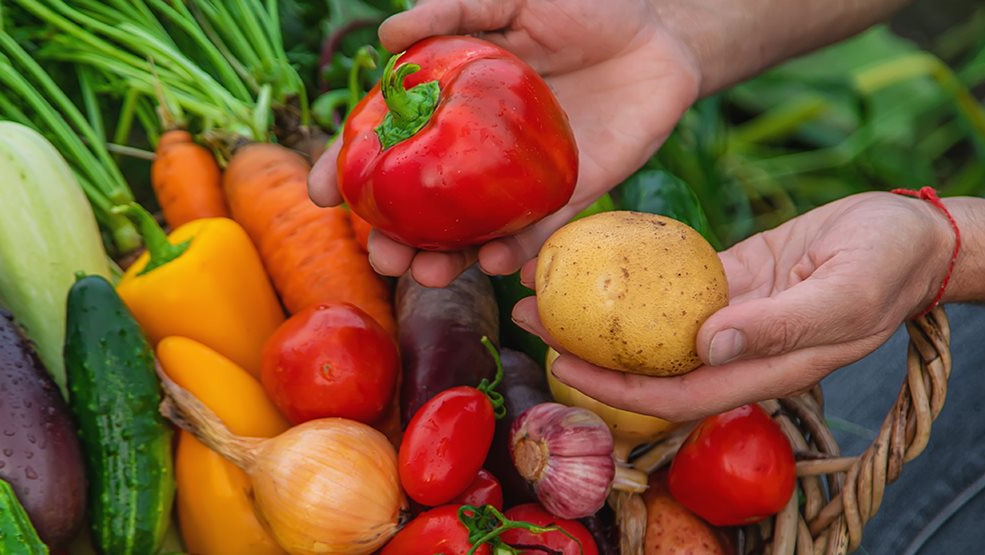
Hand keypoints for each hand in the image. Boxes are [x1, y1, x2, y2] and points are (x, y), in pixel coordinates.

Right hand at [308, 0, 701, 286]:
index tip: (322, 197)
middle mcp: (479, 152)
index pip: (391, 144)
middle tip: (381, 258)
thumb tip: (388, 37)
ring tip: (428, 274)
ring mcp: (523, 178)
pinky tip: (497, 262)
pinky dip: (518, 252)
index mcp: (451, 106)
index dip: (352, 170)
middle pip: (426, 205)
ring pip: (476, 230)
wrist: (662, 32)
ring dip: (449, 258)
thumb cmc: (583, 6)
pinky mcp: (573, 193)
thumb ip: (455, 12)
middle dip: (396, 239)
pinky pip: (541, 231)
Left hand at [512, 192, 958, 421]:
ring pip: (650, 323)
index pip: (673, 396)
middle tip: (526, 316)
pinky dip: (630, 274)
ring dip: (597, 311)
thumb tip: (706, 346)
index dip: (614, 389)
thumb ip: (777, 327)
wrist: (917, 233)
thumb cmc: (889, 264)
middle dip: (585, 350)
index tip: (561, 364)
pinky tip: (591, 253)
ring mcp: (731, 315)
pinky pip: (670, 281)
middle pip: (647, 365)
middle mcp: (737, 351)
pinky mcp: (732, 278)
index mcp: (763, 371)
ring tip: (540, 283)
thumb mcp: (842, 296)